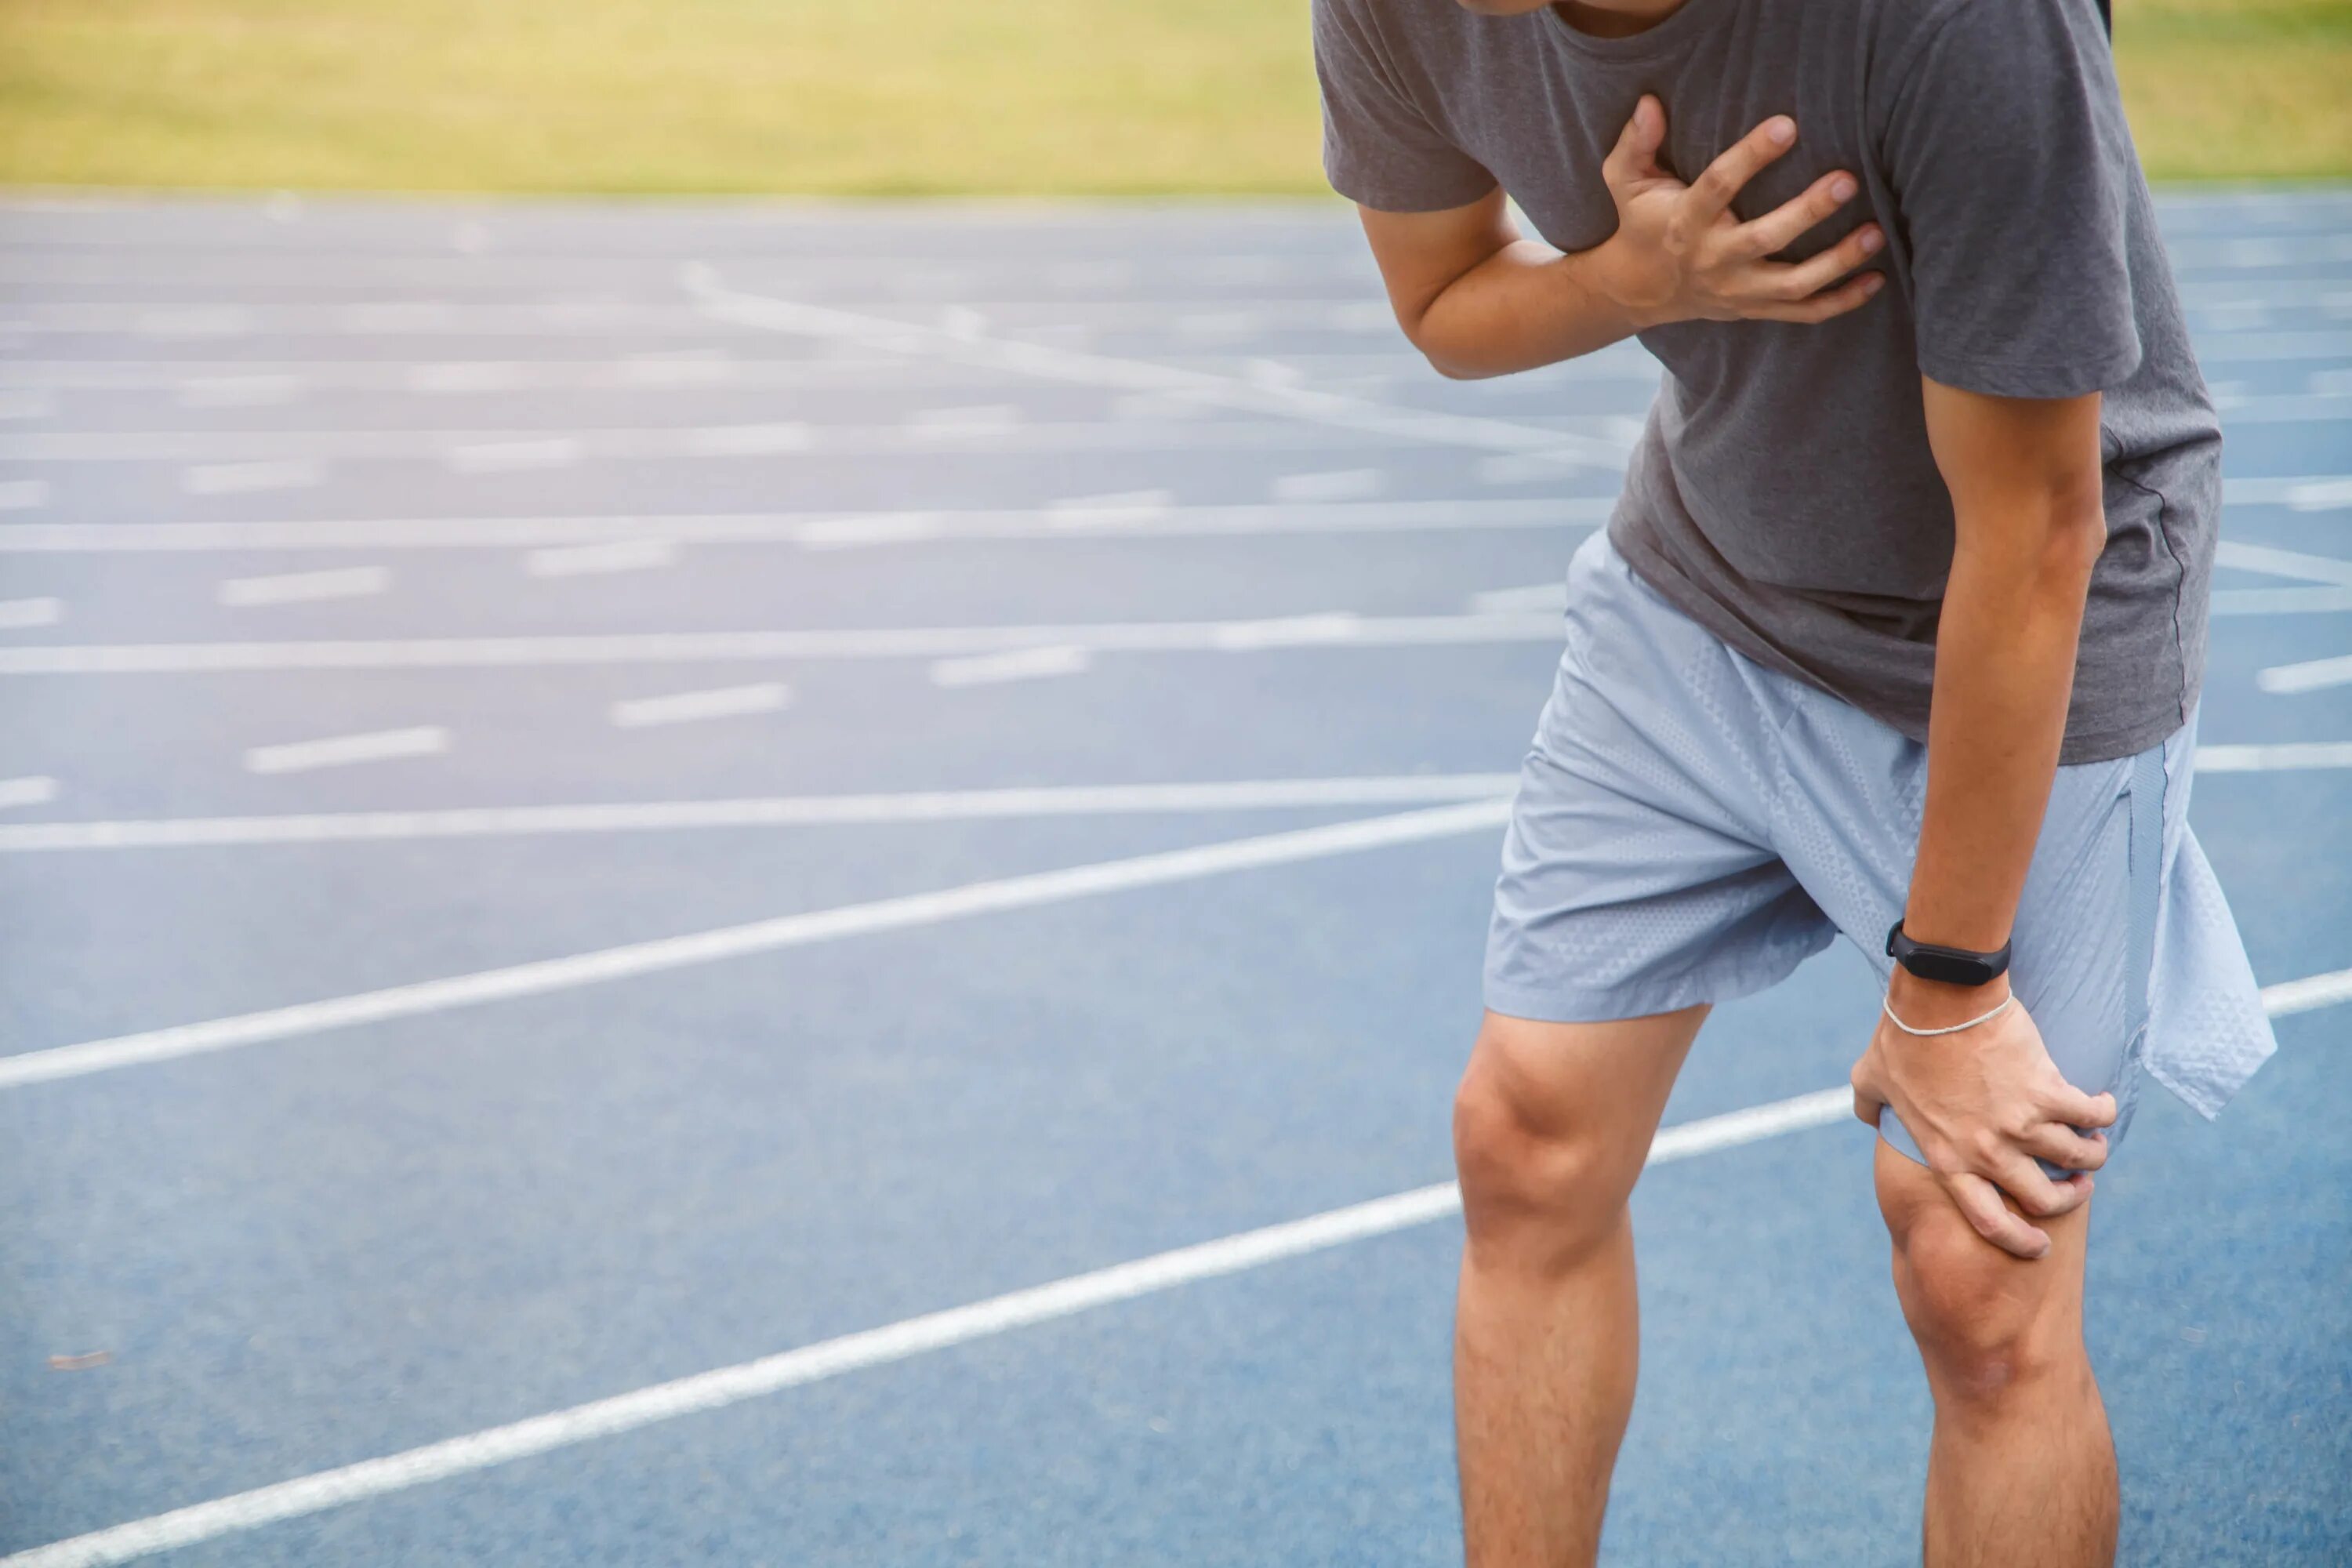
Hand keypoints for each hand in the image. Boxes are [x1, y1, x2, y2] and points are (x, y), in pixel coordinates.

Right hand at [1583, 95, 1884, 329]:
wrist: (1638, 290)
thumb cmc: (1641, 224)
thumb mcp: (1625, 181)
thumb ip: (1636, 143)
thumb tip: (1650, 103)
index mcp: (1685, 222)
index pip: (1718, 186)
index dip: (1752, 156)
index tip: (1787, 125)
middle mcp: (1714, 259)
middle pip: (1765, 239)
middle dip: (1807, 213)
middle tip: (1847, 181)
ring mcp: (1737, 290)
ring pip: (1792, 284)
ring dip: (1837, 262)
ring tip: (1875, 233)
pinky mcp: (1754, 308)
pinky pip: (1803, 313)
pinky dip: (1841, 302)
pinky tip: (1875, 279)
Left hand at [1849, 977, 2117, 1259]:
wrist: (1940, 1000)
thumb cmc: (1901, 1036)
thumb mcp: (1870, 1081)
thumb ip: (1869, 1108)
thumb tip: (1868, 1117)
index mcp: (1948, 1159)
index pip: (1988, 1221)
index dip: (2019, 1241)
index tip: (2039, 1246)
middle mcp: (1989, 1152)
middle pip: (2045, 1198)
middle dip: (2069, 1197)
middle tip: (2078, 1184)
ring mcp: (2021, 1125)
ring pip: (2079, 1157)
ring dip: (2093, 1154)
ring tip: (2094, 1143)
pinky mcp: (2048, 1092)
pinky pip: (2092, 1115)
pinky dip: (2103, 1112)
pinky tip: (2102, 1104)